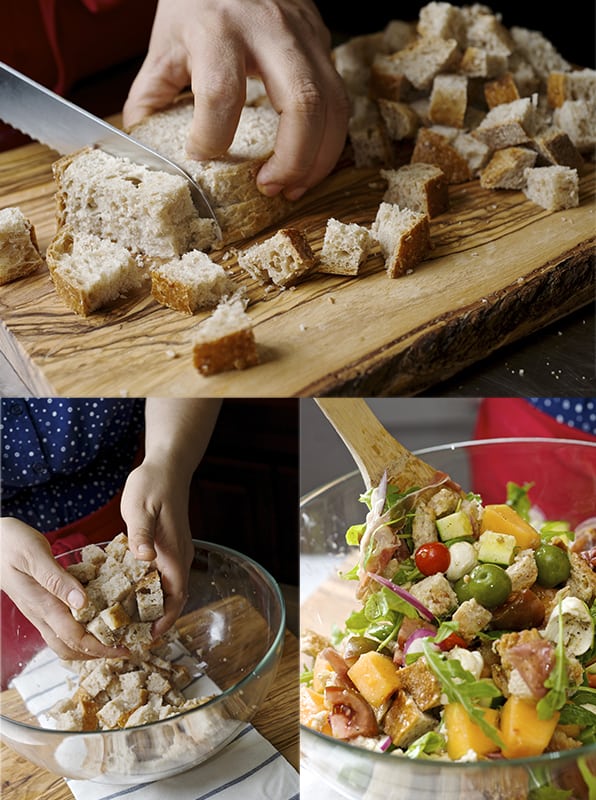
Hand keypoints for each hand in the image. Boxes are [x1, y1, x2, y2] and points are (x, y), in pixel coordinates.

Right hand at [0, 518, 127, 660]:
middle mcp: (41, 614)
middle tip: (124, 647)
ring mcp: (39, 612)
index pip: (74, 638)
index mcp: (42, 604)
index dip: (101, 647)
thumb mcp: (35, 555)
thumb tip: (83, 603)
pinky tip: (97, 617)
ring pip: (64, 642)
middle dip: (98, 653)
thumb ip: (57, 579)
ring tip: (113, 637)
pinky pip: (61, 628)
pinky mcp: (40, 605)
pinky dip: (81, 631)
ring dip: (89, 646)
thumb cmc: (11, 544)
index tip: (123, 648)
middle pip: (70, 648)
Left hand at [120, 459, 194, 638]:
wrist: (167, 467)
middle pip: (172, 598)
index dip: (165, 620)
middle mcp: (179, 557)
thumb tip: (144, 559)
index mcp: (174, 554)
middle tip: (130, 635)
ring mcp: (174, 551)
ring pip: (166, 588)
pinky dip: (146, 588)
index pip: (177, 597)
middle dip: (155, 620)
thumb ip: (141, 535)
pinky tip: (126, 591)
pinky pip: (160, 575)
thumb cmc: (153, 485)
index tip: (149, 638)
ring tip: (125, 620)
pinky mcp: (166, 546)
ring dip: (151, 606)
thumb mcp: (141, 509)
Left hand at [122, 0, 350, 199]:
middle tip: (270, 188)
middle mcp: (270, 30)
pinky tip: (308, 162)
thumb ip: (153, 94)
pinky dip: (329, 141)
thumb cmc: (198, 0)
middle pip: (301, 104)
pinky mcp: (324, 44)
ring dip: (318, 159)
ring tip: (293, 186)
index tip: (200, 154)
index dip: (211, 137)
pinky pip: (339, 101)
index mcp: (218, 29)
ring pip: (333, 106)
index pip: (221, 93)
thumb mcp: (165, 41)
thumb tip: (147, 147)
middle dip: (292, 160)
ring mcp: (305, 36)